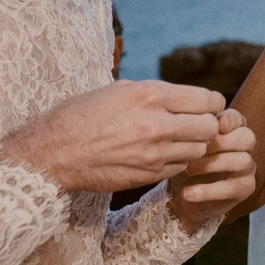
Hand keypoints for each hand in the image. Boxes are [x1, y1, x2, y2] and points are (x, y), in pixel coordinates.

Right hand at [0, 80, 225, 192]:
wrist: (54, 153)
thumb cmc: (83, 114)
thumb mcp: (120, 89)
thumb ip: (157, 93)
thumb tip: (186, 98)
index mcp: (151, 96)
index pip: (207, 100)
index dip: (211, 103)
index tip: (205, 105)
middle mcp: (157, 124)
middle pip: (210, 127)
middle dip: (206, 124)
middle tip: (194, 123)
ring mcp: (155, 153)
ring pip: (199, 150)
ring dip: (193, 144)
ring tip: (176, 138)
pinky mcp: (149, 175)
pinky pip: (180, 167)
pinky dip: (178, 160)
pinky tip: (162, 153)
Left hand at [169, 108, 257, 229]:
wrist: (182, 194)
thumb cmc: (186, 160)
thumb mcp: (185, 144)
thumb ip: (193, 132)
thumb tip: (193, 125)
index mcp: (234, 129)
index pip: (238, 119)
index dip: (229, 120)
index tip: (212, 123)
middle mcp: (246, 147)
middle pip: (247, 138)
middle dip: (222, 142)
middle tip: (196, 149)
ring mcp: (248, 167)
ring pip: (243, 161)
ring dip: (213, 164)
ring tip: (189, 170)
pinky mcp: (246, 188)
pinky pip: (232, 188)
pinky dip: (208, 191)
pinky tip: (187, 193)